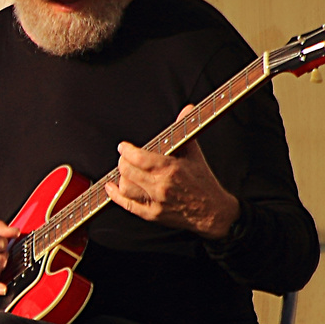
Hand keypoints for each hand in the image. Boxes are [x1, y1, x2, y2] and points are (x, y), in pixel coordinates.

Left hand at [106, 126, 239, 238]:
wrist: (213, 212)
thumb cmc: (203, 182)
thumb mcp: (194, 155)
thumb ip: (185, 131)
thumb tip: (187, 109)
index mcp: (171, 168)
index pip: (139, 157)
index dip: (126, 151)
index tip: (123, 147)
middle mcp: (161, 185)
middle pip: (128, 171)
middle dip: (123, 162)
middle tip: (124, 158)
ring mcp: (156, 201)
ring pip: (126, 187)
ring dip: (121, 178)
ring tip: (125, 172)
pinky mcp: (152, 214)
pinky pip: (127, 205)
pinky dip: (116, 196)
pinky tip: (111, 188)